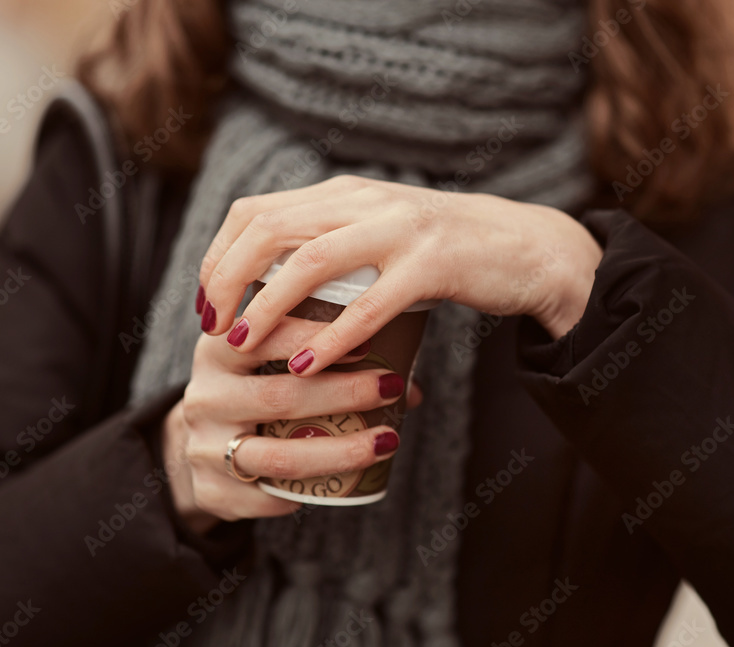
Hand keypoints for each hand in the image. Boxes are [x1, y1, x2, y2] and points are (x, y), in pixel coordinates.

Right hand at [162, 316, 420, 532]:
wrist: (196, 443)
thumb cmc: (251, 390)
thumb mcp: (265, 361)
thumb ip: (325, 358)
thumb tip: (409, 386)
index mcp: (216, 352)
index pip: (263, 336)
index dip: (314, 337)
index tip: (367, 341)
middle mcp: (204, 397)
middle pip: (279, 397)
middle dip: (343, 393)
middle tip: (390, 387)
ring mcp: (203, 447)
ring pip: (279, 456)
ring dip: (341, 451)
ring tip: (387, 441)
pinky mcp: (209, 491)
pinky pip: (267, 498)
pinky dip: (308, 494)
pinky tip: (343, 486)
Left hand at [197, 175, 601, 375]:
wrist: (525, 247)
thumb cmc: (443, 253)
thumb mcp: (379, 234)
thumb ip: (332, 244)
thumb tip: (272, 286)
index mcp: (344, 193)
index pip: (256, 211)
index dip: (217, 257)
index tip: (208, 303)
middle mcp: (364, 201)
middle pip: (268, 229)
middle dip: (225, 280)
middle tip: (212, 328)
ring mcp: (399, 229)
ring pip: (309, 261)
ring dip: (265, 307)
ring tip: (241, 345)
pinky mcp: (433, 264)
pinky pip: (369, 304)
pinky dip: (330, 338)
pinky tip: (306, 366)